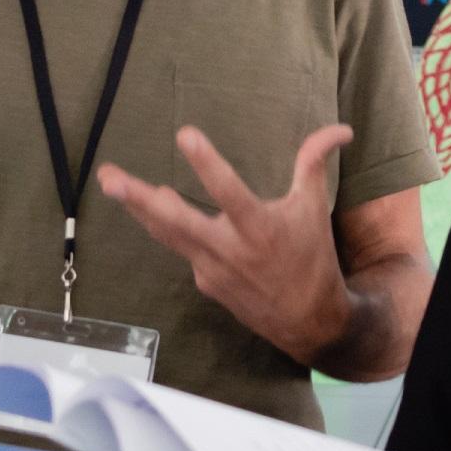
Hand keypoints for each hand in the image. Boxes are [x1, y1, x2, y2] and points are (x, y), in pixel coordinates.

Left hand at [95, 125, 355, 365]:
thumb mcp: (315, 208)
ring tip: (112, 184)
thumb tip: (341, 129)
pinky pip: (184, 248)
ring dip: (139, 209)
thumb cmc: (313, 257)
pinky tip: (154, 208)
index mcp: (260, 228)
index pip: (228, 191)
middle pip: (175, 222)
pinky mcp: (205, 282)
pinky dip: (169, 228)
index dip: (207, 164)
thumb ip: (315, 163)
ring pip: (168, 234)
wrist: (309, 321)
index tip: (184, 135)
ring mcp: (212, 269)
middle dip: (139, 199)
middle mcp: (230, 250)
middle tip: (109, 178)